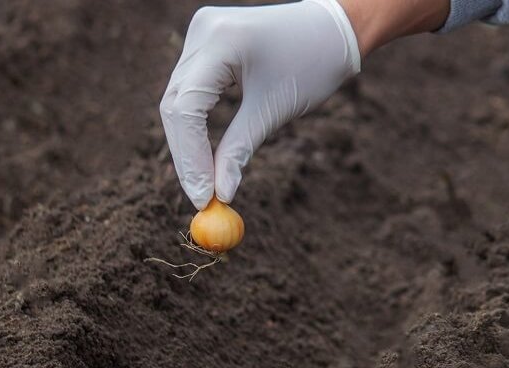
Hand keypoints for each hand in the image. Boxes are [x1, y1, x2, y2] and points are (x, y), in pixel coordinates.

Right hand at [159, 0, 360, 208]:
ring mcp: (201, 35)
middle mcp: (202, 32)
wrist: (333, 29)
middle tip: (199, 197)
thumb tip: (220, 193)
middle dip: (187, 155)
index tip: (202, 196)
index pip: (186, 106)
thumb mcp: (274, 109)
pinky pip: (191, 89)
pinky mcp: (207, 43)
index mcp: (220, 41)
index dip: (190, 156)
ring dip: (188, 142)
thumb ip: (240, 150)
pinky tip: (204, 156)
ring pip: (179, 98)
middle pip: (176, 103)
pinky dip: (196, 123)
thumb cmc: (313, 63)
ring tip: (204, 183)